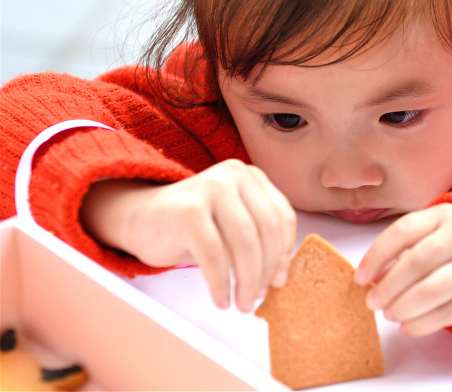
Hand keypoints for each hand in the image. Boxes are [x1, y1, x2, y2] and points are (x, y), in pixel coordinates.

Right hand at [80, 159, 295, 312]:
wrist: (140, 219)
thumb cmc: (193, 228)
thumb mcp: (233, 224)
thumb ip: (258, 238)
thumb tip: (281, 277)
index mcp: (251, 176)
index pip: (282, 217)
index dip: (284, 253)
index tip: (280, 280)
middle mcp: (234, 175)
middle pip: (266, 231)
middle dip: (267, 271)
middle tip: (260, 298)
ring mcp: (210, 188)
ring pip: (244, 243)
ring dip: (247, 282)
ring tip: (242, 304)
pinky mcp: (188, 211)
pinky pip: (215, 255)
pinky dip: (221, 283)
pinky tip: (221, 300)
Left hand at [354, 203, 451, 335]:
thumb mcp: (434, 231)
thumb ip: (404, 249)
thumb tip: (372, 278)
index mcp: (444, 216)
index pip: (402, 232)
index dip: (376, 256)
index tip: (360, 278)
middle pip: (417, 262)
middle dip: (388, 286)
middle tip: (372, 302)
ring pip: (432, 290)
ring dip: (403, 306)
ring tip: (389, 315)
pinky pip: (448, 313)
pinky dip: (422, 323)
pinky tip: (407, 326)